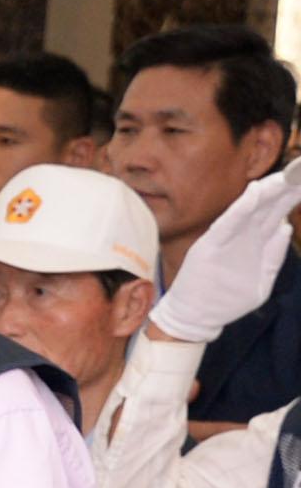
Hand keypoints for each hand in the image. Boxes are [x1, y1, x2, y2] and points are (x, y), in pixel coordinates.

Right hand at [149, 164, 300, 341]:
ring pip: (253, 210)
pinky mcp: (212, 245)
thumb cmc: (226, 300)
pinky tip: (255, 192)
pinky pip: (230, 222)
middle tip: (300, 171)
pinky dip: (242, 207)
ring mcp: (228, 240)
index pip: (277, 213)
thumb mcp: (261, 283)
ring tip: (283, 177)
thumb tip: (285, 229)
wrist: (196, 317)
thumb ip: (273, 257)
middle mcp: (244, 237)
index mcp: (256, 243)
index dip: (292, 196)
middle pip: (269, 207)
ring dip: (268, 192)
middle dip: (285, 189)